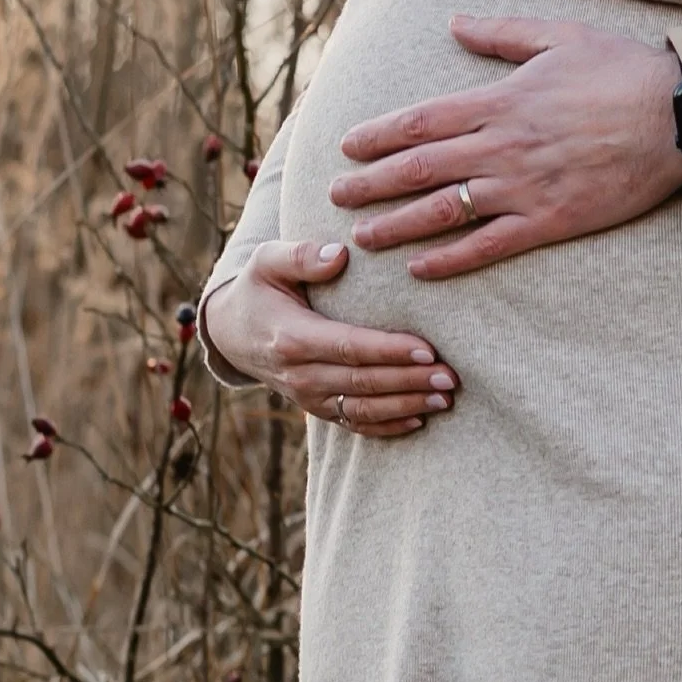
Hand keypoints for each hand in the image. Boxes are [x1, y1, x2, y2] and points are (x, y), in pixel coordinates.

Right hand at [202, 241, 457, 437]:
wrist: (231, 333)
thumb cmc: (258, 289)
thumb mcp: (266, 261)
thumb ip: (300, 255)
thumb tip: (339, 254)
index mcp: (292, 337)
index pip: (349, 346)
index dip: (389, 351)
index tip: (428, 349)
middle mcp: (301, 374)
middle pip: (363, 383)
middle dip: (410, 382)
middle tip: (450, 377)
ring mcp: (309, 397)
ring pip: (363, 410)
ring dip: (406, 406)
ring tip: (444, 399)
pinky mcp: (318, 409)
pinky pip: (354, 425)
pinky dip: (387, 426)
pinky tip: (419, 419)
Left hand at [329, 19, 681, 278]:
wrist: (679, 117)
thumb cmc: (623, 71)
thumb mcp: (559, 37)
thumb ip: (501, 35)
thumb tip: (454, 23)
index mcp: (500, 100)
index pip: (422, 121)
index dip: (378, 136)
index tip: (347, 148)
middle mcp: (502, 146)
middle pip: (419, 168)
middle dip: (370, 183)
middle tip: (334, 196)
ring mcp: (524, 187)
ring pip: (443, 211)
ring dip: (396, 225)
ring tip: (362, 238)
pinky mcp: (550, 221)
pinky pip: (488, 246)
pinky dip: (450, 260)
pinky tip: (420, 269)